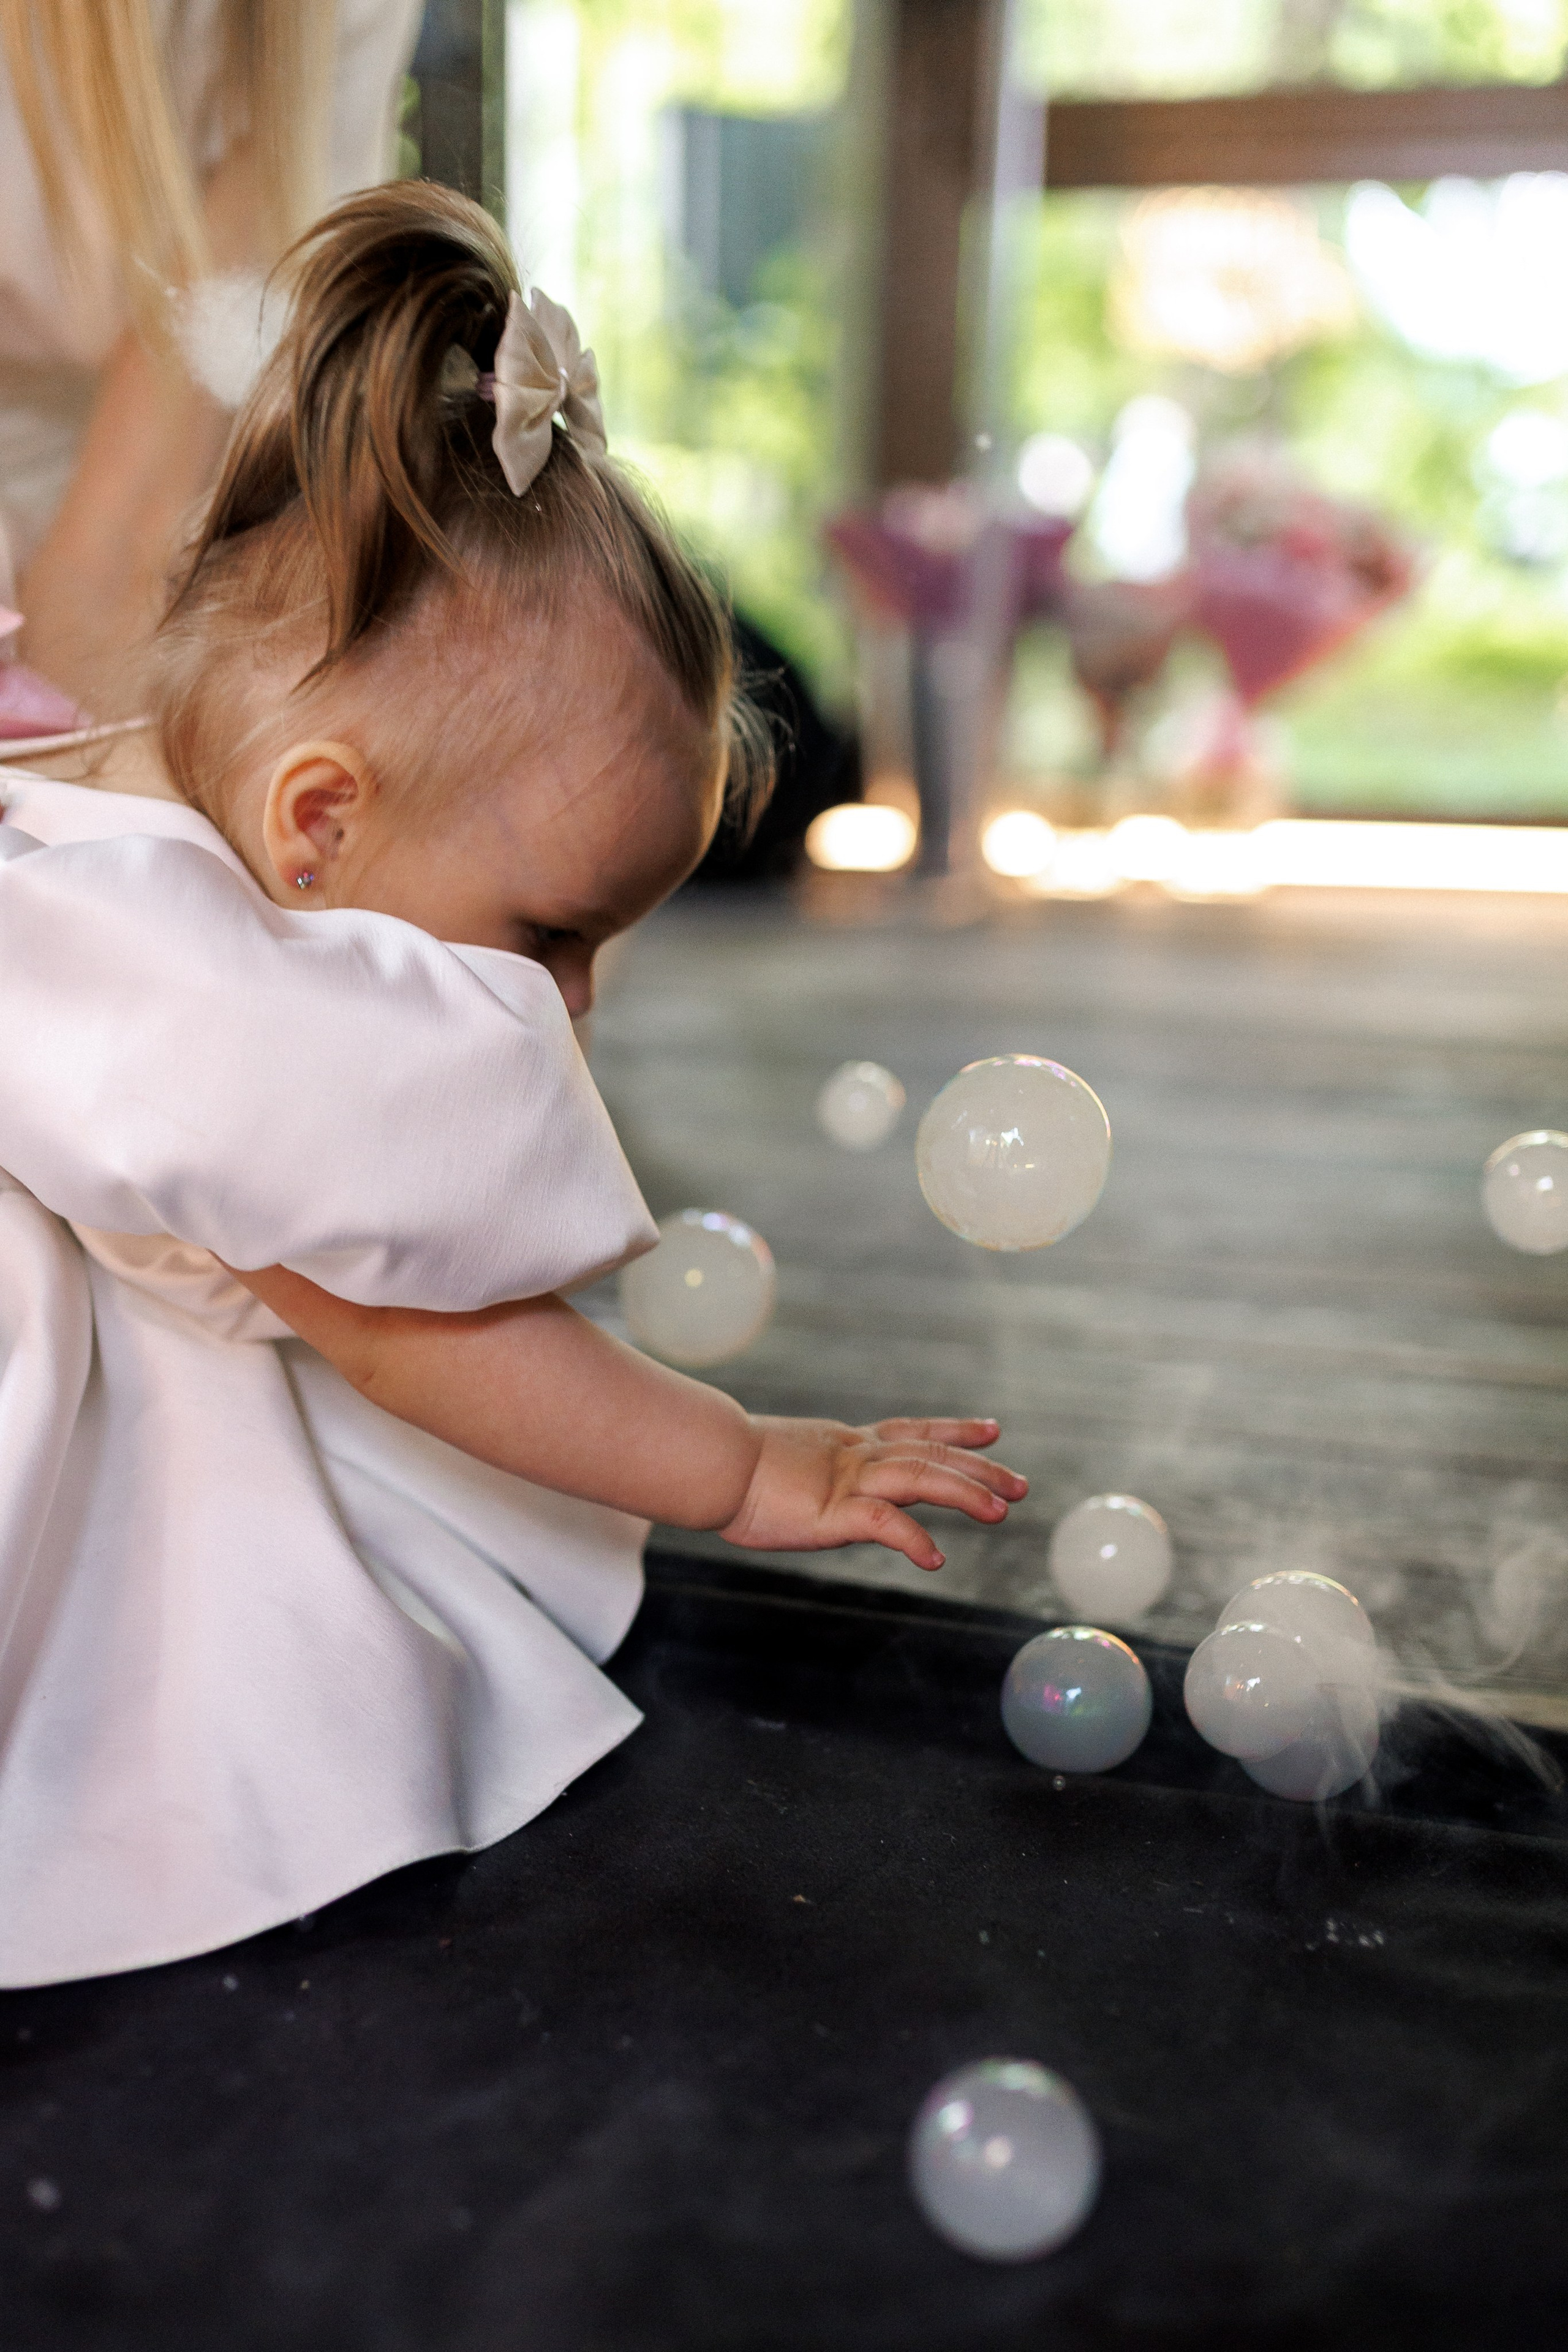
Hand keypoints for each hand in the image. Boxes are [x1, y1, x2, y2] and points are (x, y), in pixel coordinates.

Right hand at [718, 1416, 1025, 1570]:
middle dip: (981, 1469)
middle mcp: (856, 1455)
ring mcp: (847, 1480)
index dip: (957, 1430)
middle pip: (932, 1454)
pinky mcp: (833, 1511)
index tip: (993, 1430)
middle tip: (1021, 1485)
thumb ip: (808, 1473)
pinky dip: (914, 1539)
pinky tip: (936, 1558)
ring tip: (1002, 1511)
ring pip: (921, 1478)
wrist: (707, 1462)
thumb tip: (806, 1483)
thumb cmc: (728, 1466)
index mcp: (847, 1444)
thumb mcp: (783, 1464)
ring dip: (966, 1493)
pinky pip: (885, 1524)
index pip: (914, 1432)